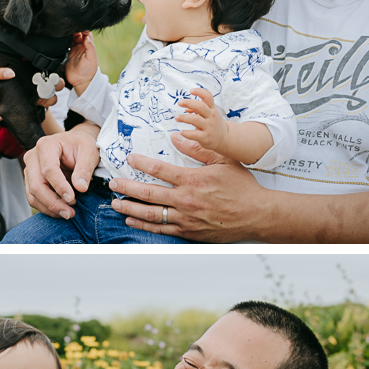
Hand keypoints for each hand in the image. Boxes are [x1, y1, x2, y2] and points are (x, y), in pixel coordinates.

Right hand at [23, 125, 100, 217]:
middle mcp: (33, 157)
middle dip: (53, 203)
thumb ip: (85, 169)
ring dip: (49, 208)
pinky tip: (62, 209)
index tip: (72, 199)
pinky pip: (34, 198)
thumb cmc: (82, 145)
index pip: (48, 169)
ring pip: (33, 195)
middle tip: (70, 213)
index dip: (60, 187)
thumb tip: (80, 188)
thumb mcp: (89, 153)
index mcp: (46, 145)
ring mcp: (29, 169)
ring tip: (68, 213)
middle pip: (37, 185)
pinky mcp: (30, 180)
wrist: (75, 143)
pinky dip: (47, 207)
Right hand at [65, 32, 98, 95]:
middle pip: (76, 33)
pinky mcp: (66, 54)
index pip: (85, 33)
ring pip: (69, 39)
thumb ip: (90, 47)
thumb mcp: (92, 58)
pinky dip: (61, 42)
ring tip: (64, 33)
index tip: (78, 26)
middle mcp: (80, 46)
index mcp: (87, 46)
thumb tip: (86, 36)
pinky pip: (63, 46)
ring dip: (67, 35)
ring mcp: (72, 50)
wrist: (81, 82)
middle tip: (69, 29)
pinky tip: (60, 40)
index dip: (82, 28)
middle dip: (73, 30)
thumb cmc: (89, 71)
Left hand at [109, 131, 269, 242]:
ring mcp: (186, 218)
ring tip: (116, 204)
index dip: (141, 164)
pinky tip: (132, 219)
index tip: (128, 159)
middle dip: (127, 188)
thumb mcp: (223, 161)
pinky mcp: (188, 232)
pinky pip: (161, 229)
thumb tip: (177, 136)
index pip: (159, 170)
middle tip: (113, 184)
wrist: (256, 214)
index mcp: (192, 180)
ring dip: (130, 208)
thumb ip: (198, 149)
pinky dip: (144, 225)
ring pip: (151, 214)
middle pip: (148, 193)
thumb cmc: (241, 186)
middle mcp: (186, 200)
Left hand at [175, 88, 227, 153]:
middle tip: (179, 102)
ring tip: (177, 117)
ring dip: (184, 117)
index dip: (200, 92)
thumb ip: (198, 109)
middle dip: (189, 103)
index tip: (191, 90)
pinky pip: (195, 134)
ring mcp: (209, 127)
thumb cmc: (213, 123)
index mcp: (212, 109)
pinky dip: (187, 133)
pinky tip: (181, 132)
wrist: (224, 138)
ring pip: (196, 120)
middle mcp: (211, 116)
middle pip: (201, 107)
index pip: (208, 97)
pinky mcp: (205, 137)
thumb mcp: (209, 114)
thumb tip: (187, 108)